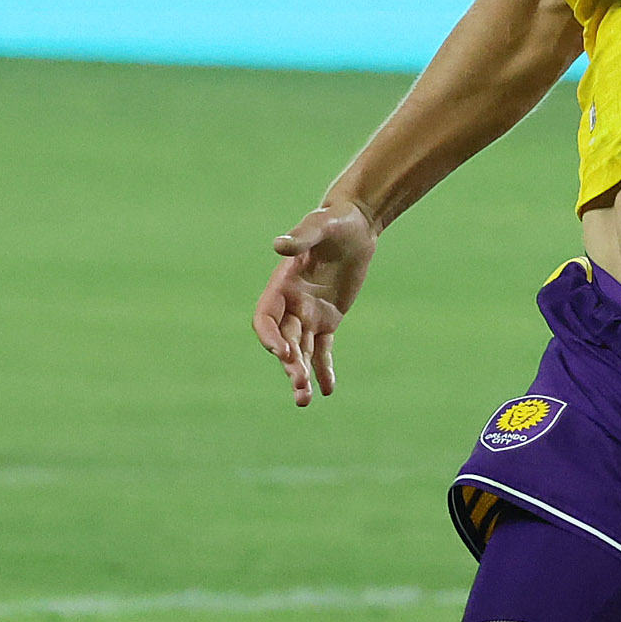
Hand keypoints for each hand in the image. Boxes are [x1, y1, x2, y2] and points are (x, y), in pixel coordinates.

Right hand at [254, 201, 376, 404]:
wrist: (355, 226)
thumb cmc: (333, 221)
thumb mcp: (319, 226)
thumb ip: (301, 239)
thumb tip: (278, 245)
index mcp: (282, 285)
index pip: (265, 319)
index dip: (270, 337)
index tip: (284, 352)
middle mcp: (290, 304)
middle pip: (284, 341)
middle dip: (289, 364)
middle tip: (299, 386)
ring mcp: (308, 314)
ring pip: (301, 350)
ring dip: (300, 374)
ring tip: (306, 400)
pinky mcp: (328, 320)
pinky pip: (323, 349)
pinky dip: (324, 369)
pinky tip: (328, 390)